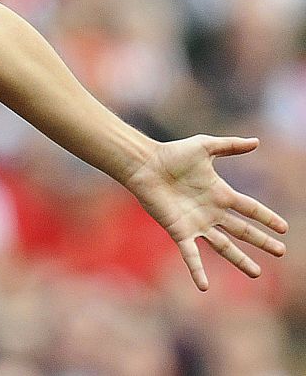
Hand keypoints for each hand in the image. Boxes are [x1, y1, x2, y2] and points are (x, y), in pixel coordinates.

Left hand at [122, 135, 287, 289]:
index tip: (283, 228)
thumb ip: (230, 146)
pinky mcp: (179, 231)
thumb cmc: (172, 154)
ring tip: (256, 273)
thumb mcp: (205, 147)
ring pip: (223, 246)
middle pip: (242, 230)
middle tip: (280, 252)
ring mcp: (196, 224)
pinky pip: (191, 255)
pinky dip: (197, 270)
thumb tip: (257, 141)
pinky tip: (203, 287)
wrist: (144, 164)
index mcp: (220, 194)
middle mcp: (211, 212)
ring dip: (239, 260)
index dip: (267, 218)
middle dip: (261, 241)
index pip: (250, 209)